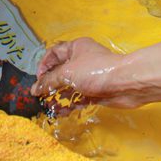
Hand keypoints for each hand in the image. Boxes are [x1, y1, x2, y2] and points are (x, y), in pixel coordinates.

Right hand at [31, 38, 145, 112]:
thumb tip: (34, 88)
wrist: (125, 84)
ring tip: (48, 107)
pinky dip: (70, 105)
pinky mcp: (95, 92)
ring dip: (58, 96)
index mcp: (76, 48)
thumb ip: (50, 81)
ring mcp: (89, 77)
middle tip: (40, 95)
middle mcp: (81, 61)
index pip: (54, 53)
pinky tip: (61, 113)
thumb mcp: (68, 73)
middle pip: (61, 71)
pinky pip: (78, 98)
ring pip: (69, 86)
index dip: (44, 65)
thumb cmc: (95, 71)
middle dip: (50, 83)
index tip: (38, 79)